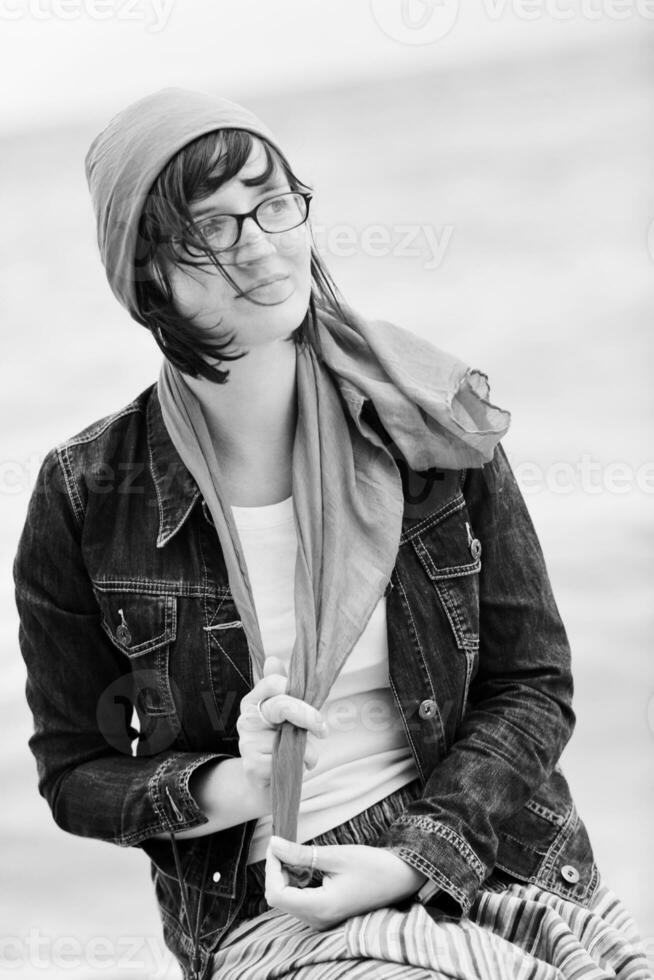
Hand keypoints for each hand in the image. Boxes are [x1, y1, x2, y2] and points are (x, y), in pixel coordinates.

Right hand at [236, 656, 327, 788]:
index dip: (296, 690)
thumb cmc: (278, 743)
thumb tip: (272, 659)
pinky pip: (287, 760)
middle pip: (282, 706)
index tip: (315, 706)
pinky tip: (292, 768)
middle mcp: (245, 718)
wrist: (263, 782)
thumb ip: (282, 688)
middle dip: (308, 716)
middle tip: (323, 730)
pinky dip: (299, 765)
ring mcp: (247, 741)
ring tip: (305, 757)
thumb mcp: (283, 715)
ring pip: (289, 738)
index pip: (273, 682)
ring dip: (308, 750)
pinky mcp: (252, 765)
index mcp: (253, 701)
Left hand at [265, 838, 427, 929]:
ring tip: (299, 854)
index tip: (277, 846)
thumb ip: (301, 854)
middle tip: (286, 845)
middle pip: (280, 897)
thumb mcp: (335, 855)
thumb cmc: (372, 866)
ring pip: (288, 898)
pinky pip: (300, 899)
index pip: (277, 895)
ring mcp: (321, 919)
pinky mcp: (325, 913)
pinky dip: (297, 881)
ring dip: (287, 874)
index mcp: (321, 907)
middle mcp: (318, 919)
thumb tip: (273, 844)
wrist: (401, 879)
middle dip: (277, 870)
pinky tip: (308, 866)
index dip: (271, 869)